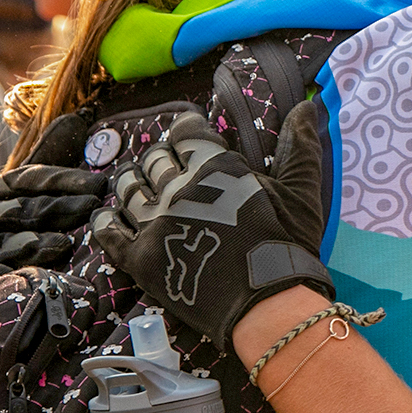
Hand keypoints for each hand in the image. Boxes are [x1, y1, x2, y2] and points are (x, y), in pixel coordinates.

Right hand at [0, 116, 105, 301]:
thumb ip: (44, 160)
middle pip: (19, 209)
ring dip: (30, 244)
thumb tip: (78, 120)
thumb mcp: (11, 190)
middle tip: (92, 209)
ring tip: (64, 245)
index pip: (29, 179)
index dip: (64, 179)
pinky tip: (18, 275)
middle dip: (57, 209)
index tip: (99, 183)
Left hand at [92, 100, 332, 349]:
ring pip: (128, 189)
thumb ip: (300, 146)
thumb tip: (306, 105)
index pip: (186, 132)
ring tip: (138, 186)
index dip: (186, 131)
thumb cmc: (287, 248)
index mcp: (215, 168)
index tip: (189, 137)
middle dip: (161, 159)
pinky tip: (108, 216)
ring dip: (132, 182)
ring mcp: (155, 224)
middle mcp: (178, 189)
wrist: (267, 306)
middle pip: (154, 159)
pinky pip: (108, 232)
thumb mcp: (301, 193)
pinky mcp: (140, 259)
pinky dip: (105, 220)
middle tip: (168, 168)